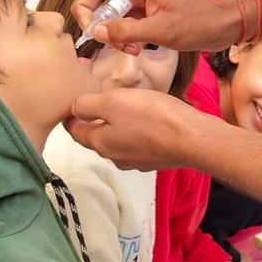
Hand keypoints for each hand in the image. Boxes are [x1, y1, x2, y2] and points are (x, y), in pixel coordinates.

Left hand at [66, 89, 206, 170]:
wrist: (192, 138)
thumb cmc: (152, 117)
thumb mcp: (113, 102)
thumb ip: (88, 105)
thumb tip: (74, 108)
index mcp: (100, 143)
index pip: (75, 131)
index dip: (70, 116)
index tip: (71, 103)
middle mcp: (115, 157)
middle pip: (96, 138)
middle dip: (94, 121)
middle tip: (99, 101)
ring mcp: (136, 161)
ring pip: (118, 141)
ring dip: (117, 126)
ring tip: (125, 108)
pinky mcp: (155, 159)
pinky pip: (138, 144)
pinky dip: (137, 132)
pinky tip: (147, 119)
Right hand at [71, 0, 239, 53]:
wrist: (223, 26)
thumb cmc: (199, 22)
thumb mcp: (161, 30)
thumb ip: (127, 31)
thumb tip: (97, 32)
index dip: (85, 7)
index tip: (90, 30)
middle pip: (102, 3)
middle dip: (104, 26)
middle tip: (116, 44)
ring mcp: (143, 1)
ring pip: (114, 16)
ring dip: (117, 36)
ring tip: (133, 49)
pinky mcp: (148, 13)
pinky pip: (127, 24)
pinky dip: (127, 38)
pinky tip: (139, 48)